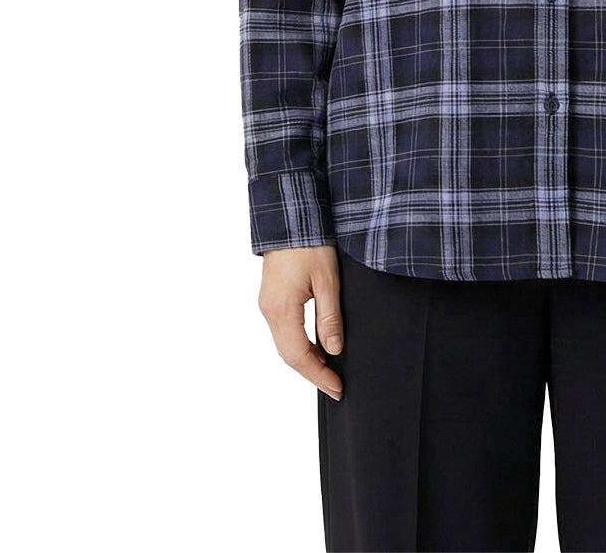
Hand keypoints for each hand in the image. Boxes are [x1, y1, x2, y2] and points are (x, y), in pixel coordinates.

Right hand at [258, 245, 345, 400]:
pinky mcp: (271, 297)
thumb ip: (329, 318)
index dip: (319, 375)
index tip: (337, 389)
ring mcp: (267, 304)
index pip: (300, 356)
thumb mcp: (327, 280)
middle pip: (289, 355)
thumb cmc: (309, 242)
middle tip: (335, 385)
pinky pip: (283, 331)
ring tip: (329, 370)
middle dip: (312, 373)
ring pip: (284, 344)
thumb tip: (333, 349)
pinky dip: (298, 344)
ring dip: (305, 360)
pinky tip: (315, 346)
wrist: (290, 216)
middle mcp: (269, 311)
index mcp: (282, 310)